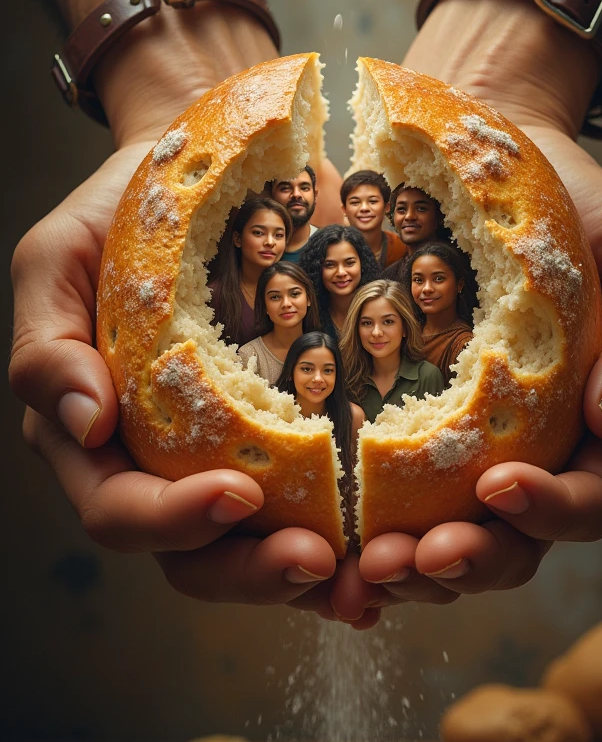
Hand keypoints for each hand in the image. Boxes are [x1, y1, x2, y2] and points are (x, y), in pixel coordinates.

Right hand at [9, 9, 349, 606]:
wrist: (211, 166)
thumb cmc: (122, 212)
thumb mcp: (59, 259)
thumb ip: (49, 344)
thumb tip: (83, 425)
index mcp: (103, 440)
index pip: (123, 511)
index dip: (174, 521)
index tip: (239, 493)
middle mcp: (172, 464)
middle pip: (200, 558)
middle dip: (256, 572)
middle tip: (319, 560)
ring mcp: (243, 454)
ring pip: (270, 548)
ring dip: (321, 574)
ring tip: (377, 571)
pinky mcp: (307, 429)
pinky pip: (334, 500)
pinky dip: (369, 530)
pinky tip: (412, 539)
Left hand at [325, 0, 601, 617]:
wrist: (492, 155)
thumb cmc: (578, 207)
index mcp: (594, 427)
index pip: (586, 499)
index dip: (548, 511)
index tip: (497, 487)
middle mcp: (530, 451)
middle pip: (511, 545)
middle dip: (465, 562)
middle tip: (410, 557)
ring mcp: (462, 448)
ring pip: (444, 539)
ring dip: (406, 566)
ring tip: (360, 562)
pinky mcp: (399, 423)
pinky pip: (382, 494)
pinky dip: (355, 528)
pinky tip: (318, 535)